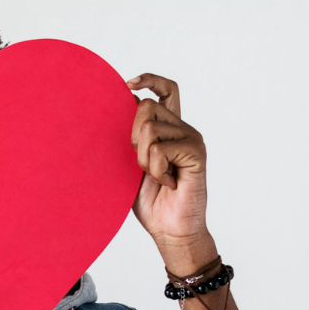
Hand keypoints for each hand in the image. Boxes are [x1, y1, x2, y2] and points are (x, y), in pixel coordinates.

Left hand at [127, 74, 216, 275]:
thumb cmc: (149, 201)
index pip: (166, 89)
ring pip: (151, 129)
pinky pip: (162, 149)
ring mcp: (192, 139)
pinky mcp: (196, 153)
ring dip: (143, 158)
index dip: (148, 80)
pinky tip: (167, 182)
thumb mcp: (129, 165)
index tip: (127, 84)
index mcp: (169, 128)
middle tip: (140, 164)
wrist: (169, 229)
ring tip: (156, 176)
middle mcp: (183, 128)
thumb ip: (128, 140)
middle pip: (146, 107)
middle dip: (132, 136)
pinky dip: (156, 169)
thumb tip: (112, 111)